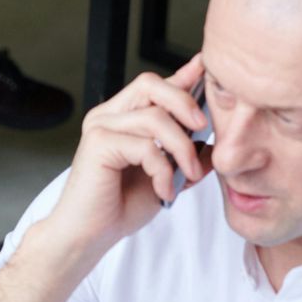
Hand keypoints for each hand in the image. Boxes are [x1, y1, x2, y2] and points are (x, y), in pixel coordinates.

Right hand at [43, 57, 212, 257]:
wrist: (89, 236)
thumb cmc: (120, 206)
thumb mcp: (165, 177)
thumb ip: (183, 156)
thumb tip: (212, 144)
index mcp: (122, 118)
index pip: (154, 87)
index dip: (182, 74)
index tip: (206, 66)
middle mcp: (108, 116)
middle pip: (151, 85)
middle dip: (184, 102)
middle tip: (203, 128)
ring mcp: (100, 127)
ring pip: (154, 117)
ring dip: (181, 148)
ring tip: (189, 176)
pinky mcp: (97, 144)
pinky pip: (145, 146)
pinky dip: (163, 171)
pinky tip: (164, 191)